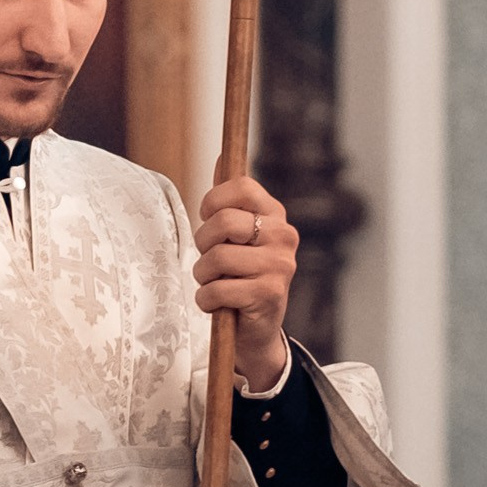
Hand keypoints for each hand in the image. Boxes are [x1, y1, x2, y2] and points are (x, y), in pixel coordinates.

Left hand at [193, 177, 297, 391]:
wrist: (257, 329)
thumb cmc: (241, 274)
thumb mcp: (237, 235)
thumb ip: (230, 198)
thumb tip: (222, 158)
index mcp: (275, 215)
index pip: (240, 187)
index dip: (212, 202)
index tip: (209, 219)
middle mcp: (284, 236)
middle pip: (223, 221)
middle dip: (203, 243)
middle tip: (210, 260)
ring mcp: (279, 266)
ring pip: (216, 258)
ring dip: (203, 275)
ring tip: (214, 283)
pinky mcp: (269, 295)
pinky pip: (216, 290)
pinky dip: (206, 300)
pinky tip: (218, 304)